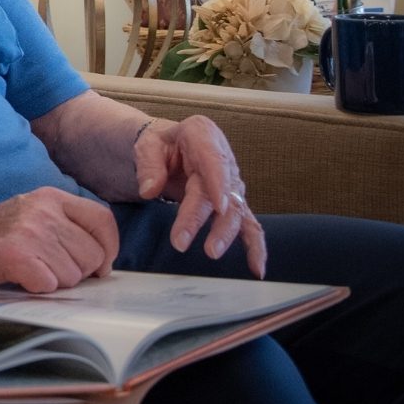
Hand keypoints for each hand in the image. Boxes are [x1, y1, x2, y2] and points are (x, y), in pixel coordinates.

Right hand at [0, 187, 120, 292]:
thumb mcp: (32, 214)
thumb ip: (66, 227)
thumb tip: (103, 260)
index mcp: (51, 198)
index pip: (102, 220)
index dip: (109, 248)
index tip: (101, 265)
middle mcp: (44, 212)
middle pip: (92, 254)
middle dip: (78, 271)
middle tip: (50, 268)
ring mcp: (31, 232)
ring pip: (73, 275)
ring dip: (55, 281)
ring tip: (30, 269)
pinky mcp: (17, 255)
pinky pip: (50, 285)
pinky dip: (37, 288)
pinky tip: (20, 277)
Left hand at [135, 116, 266, 276]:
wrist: (170, 147)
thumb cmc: (160, 144)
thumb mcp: (147, 144)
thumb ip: (148, 165)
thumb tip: (149, 190)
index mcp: (202, 135)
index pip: (212, 159)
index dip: (218, 182)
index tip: (218, 204)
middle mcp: (223, 159)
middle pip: (217, 191)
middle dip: (201, 218)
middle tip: (180, 241)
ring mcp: (231, 183)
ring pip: (233, 210)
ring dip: (225, 233)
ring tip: (211, 252)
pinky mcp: (232, 203)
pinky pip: (247, 225)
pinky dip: (254, 246)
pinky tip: (256, 268)